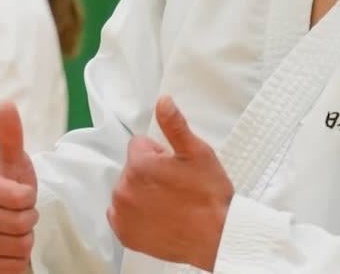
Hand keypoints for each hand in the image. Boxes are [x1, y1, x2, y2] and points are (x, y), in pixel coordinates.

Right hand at [0, 101, 37, 273]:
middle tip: (20, 214)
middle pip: (19, 224)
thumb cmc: (9, 189)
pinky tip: (6, 250)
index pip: (17, 197)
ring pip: (18, 246)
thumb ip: (10, 136)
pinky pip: (12, 268)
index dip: (28, 197)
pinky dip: (17, 261)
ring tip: (13, 231)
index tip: (23, 194)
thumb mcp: (14, 163)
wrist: (0, 227)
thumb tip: (6, 103)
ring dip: (24, 240)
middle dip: (28, 220)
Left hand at [107, 96, 233, 271]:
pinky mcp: (125, 233)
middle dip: (150, 174)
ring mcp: (123, 214)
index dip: (160, 155)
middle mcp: (124, 189)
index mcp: (139, 165)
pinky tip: (157, 218)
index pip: (139, 146)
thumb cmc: (209, 197)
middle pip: (133, 169)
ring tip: (170, 204)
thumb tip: (163, 101)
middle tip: (176, 187)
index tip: (175, 168)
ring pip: (128, 190)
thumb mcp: (198, 153)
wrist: (218, 237)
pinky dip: (135, 216)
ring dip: (142, 194)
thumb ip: (174, 125)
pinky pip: (122, 215)